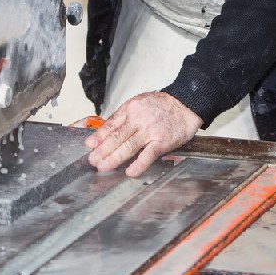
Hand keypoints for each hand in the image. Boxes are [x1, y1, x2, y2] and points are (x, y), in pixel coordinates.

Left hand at [86, 92, 202, 177]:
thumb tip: (108, 130)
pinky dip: (139, 164)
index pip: (111, 124)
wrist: (186, 103)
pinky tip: (130, 172)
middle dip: (102, 150)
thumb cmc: (162, 105)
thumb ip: (124, 116)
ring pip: (128, 146)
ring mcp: (150, 131)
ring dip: (114, 158)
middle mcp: (138, 119)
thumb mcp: (139, 103)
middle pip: (116, 137)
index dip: (99, 136)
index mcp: (131, 109)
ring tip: (103, 167)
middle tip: (92, 160)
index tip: (89, 145)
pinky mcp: (162, 141)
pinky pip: (148, 154)